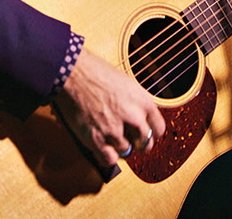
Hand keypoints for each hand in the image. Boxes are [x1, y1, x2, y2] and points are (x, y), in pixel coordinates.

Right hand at [52, 48, 165, 167]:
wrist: (73, 72)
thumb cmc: (96, 72)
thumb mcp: (126, 84)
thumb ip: (135, 104)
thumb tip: (138, 119)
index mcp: (143, 101)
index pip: (158, 129)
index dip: (151, 133)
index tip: (145, 135)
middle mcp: (133, 117)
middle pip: (145, 143)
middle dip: (138, 144)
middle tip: (129, 140)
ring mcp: (115, 129)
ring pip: (126, 151)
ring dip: (118, 147)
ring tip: (109, 135)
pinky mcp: (97, 138)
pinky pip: (109, 159)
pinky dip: (106, 157)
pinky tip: (102, 147)